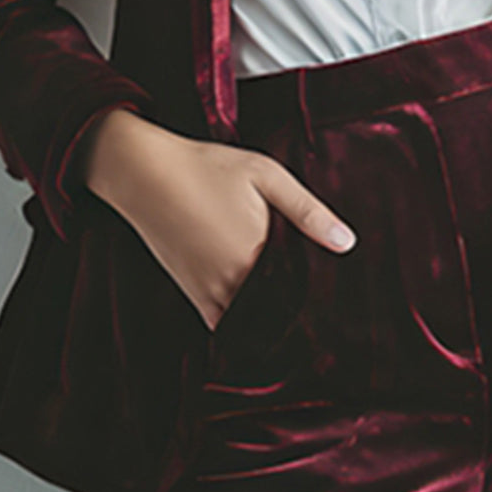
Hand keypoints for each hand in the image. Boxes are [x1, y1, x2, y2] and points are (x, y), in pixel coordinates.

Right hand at [81, 109, 356, 330]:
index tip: (340, 305)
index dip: (321, 299)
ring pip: (252, 322)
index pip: (302, 293)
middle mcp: (233, 281)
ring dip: (271, 320)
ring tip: (295, 316)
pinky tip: (258, 312)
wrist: (144, 173)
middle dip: (300, 313)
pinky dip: (242, 322)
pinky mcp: (192, 294)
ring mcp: (210, 292)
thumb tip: (348, 243)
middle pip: (279, 313)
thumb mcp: (266, 176)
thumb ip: (308, 211)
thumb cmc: (207, 167)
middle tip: (325, 316)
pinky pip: (224, 323)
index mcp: (258, 254)